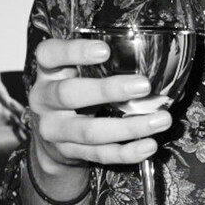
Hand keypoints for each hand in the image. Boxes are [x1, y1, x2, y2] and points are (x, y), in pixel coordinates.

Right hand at [28, 35, 172, 175]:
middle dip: (108, 90)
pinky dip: (126, 152)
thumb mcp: (73, 72)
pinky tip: (148, 145)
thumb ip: (97, 64)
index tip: (105, 50)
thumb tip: (150, 56)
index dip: (74, 51)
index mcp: (48, 72)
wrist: (49, 139)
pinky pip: (99, 154)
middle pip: (69, 94)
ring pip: (89, 131)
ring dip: (128, 127)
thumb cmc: (72, 93)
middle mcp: (44, 99)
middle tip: (144, 86)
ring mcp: (54, 129)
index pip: (50, 54)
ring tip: (160, 120)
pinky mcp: (68, 152)